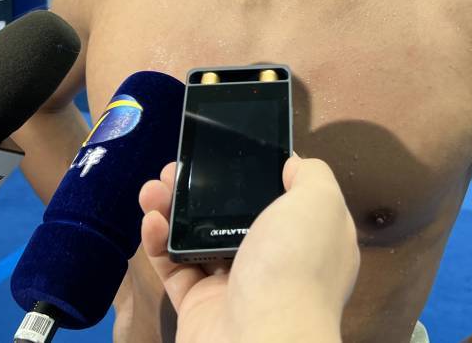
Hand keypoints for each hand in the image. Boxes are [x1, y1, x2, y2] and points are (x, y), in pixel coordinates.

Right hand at [139, 155, 358, 342]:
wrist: (260, 341)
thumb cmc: (294, 264)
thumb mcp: (320, 203)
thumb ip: (311, 175)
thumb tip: (292, 164)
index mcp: (311, 237)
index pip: (285, 197)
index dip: (258, 171)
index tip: (230, 148)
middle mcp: (277, 260)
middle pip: (235, 213)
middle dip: (205, 186)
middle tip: (178, 166)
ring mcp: (236, 284)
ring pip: (200, 236)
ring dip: (174, 207)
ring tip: (155, 186)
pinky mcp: (200, 304)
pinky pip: (175, 266)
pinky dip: (159, 241)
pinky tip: (151, 219)